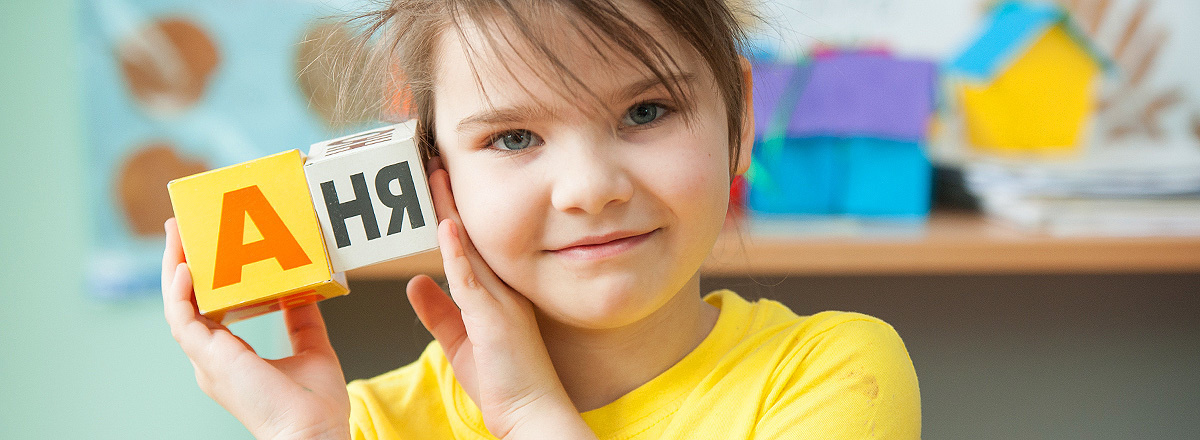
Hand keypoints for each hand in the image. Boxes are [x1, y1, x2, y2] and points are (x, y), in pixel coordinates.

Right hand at [162, 218, 349, 439]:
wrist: (314, 432)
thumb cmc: (315, 406)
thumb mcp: (312, 349)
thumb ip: (302, 321)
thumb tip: (301, 292)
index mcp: (231, 358)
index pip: (206, 311)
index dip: (202, 279)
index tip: (205, 247)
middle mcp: (213, 359)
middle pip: (186, 303)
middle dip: (181, 264)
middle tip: (182, 228)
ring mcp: (207, 362)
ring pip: (178, 307)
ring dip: (174, 268)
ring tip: (177, 233)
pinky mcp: (210, 361)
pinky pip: (183, 321)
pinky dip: (181, 293)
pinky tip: (186, 267)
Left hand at [405, 159, 596, 438]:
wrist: (530, 411)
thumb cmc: (504, 381)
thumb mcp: (460, 340)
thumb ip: (437, 312)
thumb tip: (414, 285)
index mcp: (495, 291)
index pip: (468, 242)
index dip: (451, 212)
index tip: (436, 182)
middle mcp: (501, 287)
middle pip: (471, 233)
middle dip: (451, 197)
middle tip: (433, 162)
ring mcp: (500, 299)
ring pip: (471, 245)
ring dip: (451, 210)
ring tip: (435, 176)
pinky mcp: (494, 317)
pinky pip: (472, 278)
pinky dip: (457, 251)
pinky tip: (445, 226)